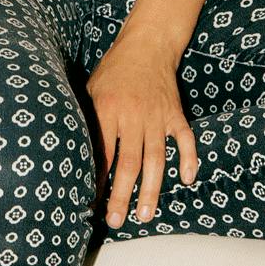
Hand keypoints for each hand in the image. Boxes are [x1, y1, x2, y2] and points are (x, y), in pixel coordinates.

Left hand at [89, 27, 200, 226]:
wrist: (147, 45)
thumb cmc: (113, 71)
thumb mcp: (91, 89)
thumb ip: (88, 120)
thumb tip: (76, 156)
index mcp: (108, 108)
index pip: (103, 152)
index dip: (97, 179)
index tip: (91, 201)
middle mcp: (135, 115)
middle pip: (129, 162)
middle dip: (122, 194)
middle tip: (116, 220)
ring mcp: (159, 115)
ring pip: (156, 159)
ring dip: (152, 189)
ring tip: (145, 215)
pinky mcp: (176, 114)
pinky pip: (185, 140)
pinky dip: (189, 159)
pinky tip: (187, 180)